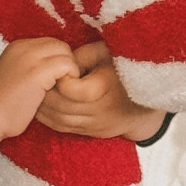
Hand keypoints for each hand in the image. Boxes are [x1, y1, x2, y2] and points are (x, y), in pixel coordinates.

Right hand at [0, 37, 77, 165]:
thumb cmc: (1, 106)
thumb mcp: (14, 77)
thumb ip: (31, 68)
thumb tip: (56, 70)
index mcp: (17, 47)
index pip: (50, 44)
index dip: (57, 61)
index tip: (54, 81)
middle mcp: (24, 47)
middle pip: (60, 45)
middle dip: (66, 64)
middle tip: (61, 86)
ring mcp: (30, 58)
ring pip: (66, 53)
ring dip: (70, 72)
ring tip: (60, 90)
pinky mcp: (38, 72)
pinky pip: (68, 66)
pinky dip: (70, 79)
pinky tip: (60, 93)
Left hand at [36, 41, 167, 142]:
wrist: (149, 101)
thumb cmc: (127, 69)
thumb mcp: (108, 53)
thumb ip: (83, 55)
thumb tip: (60, 62)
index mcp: (106, 89)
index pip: (73, 90)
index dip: (61, 78)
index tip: (60, 68)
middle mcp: (101, 111)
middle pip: (62, 107)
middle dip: (45, 93)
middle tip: (38, 79)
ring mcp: (97, 125)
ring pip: (60, 121)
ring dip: (44, 108)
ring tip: (36, 92)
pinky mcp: (93, 133)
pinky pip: (63, 128)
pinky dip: (48, 118)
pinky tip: (41, 106)